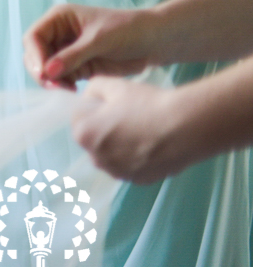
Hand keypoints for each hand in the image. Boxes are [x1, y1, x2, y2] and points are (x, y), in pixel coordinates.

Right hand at [24, 3, 160, 88]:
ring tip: (66, 89)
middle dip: (40, 70)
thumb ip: (72, 56)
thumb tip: (47, 72)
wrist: (153, 41)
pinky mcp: (77, 67)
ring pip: (45, 69)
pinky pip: (60, 78)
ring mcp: (66, 51)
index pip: (34, 37)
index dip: (35, 55)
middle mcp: (58, 34)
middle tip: (53, 85)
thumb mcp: (99, 40)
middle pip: (35, 54)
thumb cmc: (128, 30)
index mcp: (59, 19)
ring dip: (51, 81)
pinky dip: (62, 85)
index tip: (44, 73)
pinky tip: (73, 90)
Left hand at [72, 78, 189, 182]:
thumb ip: (92, 89)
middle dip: (106, 127)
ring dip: (121, 143)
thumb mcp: (114, 85)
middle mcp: (97, 159)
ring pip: (112, 153)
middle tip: (131, 115)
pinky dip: (138, 156)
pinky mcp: (140, 181)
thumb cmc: (147, 104)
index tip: (114, 103)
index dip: (96, 106)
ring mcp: (119, 173)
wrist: (187, 126)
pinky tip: (154, 144)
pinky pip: (131, 165)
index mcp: (84, 135)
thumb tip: (90, 99)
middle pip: (95, 137)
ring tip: (144, 129)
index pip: (79, 116)